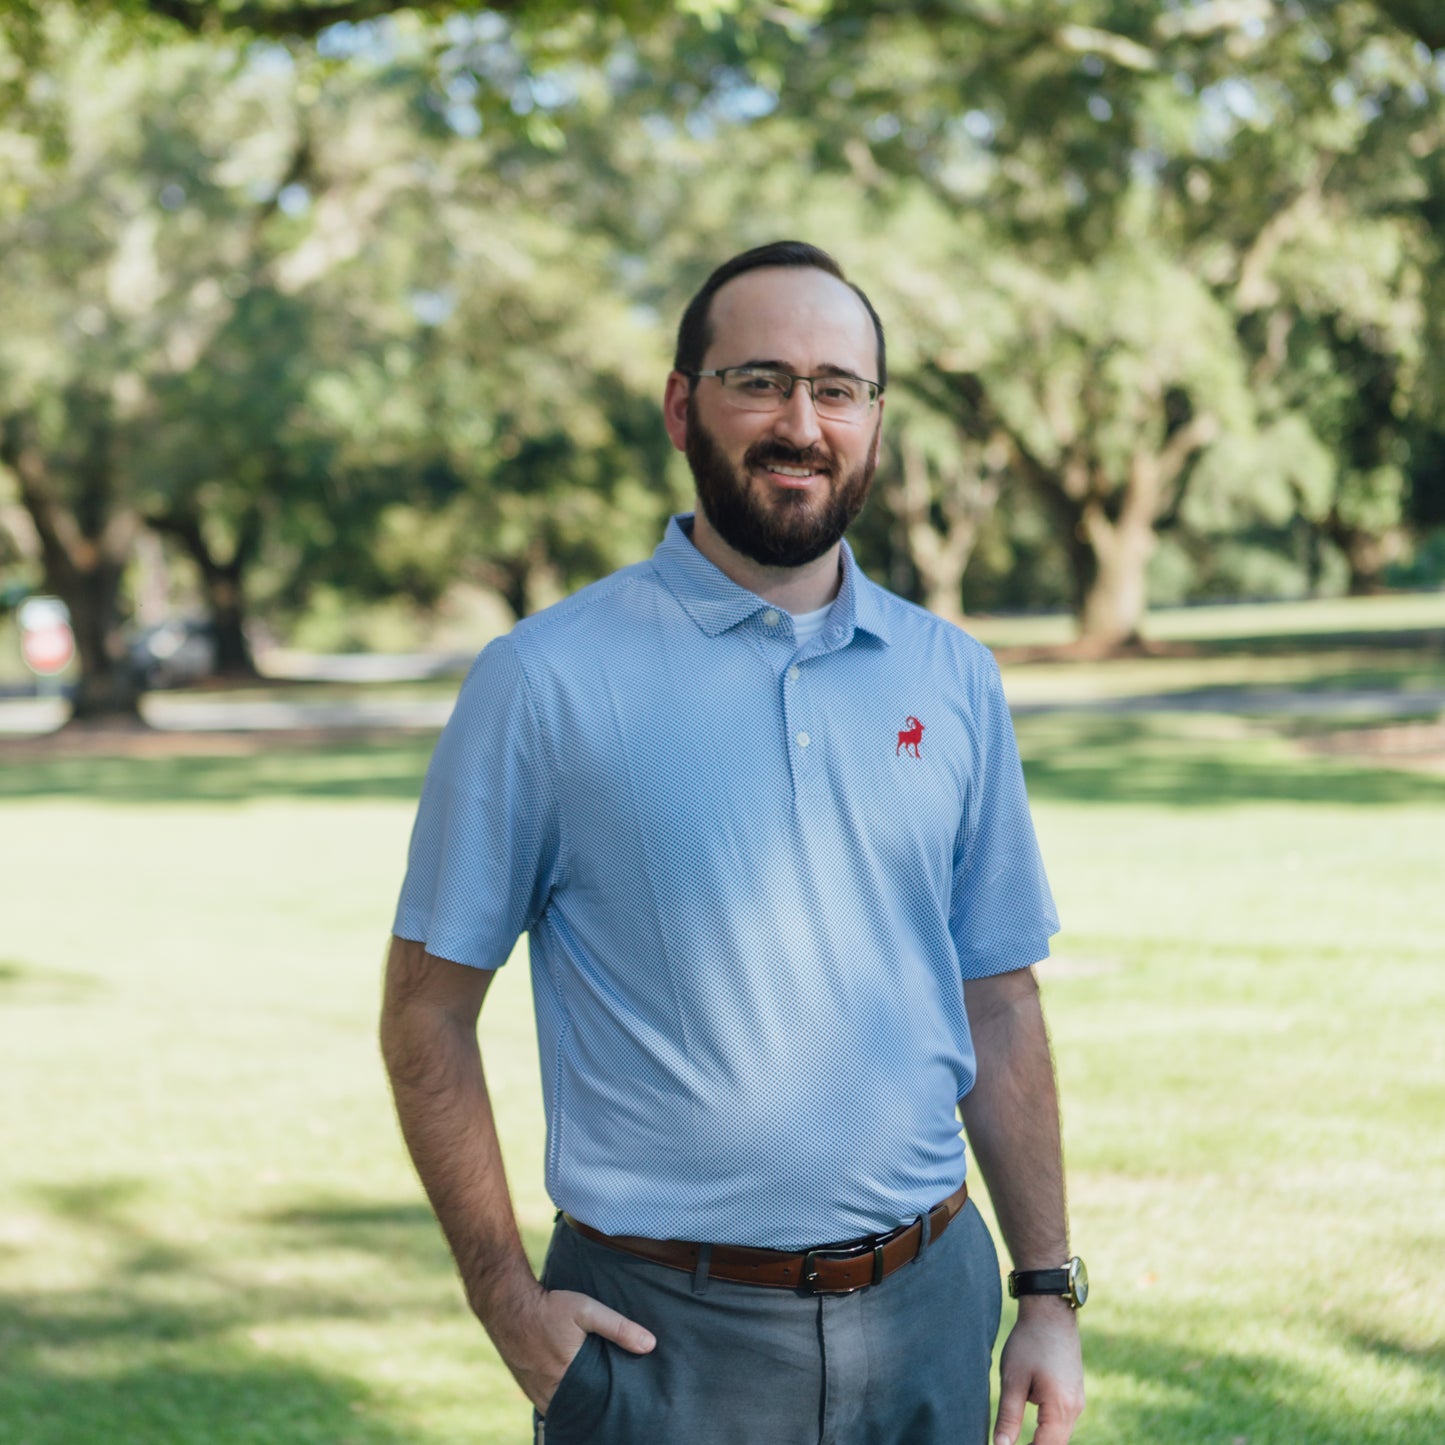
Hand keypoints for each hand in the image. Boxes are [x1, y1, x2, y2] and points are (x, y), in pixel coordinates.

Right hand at [488, 1278, 655, 1414]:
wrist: (508, 1304)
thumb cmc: (549, 1306)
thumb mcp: (587, 1310)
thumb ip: (619, 1327)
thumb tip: (650, 1345)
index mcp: (567, 1378)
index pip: (595, 1405)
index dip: (608, 1407)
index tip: (624, 1404)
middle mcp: (549, 1391)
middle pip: (578, 1409)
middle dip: (594, 1408)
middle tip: (612, 1403)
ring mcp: (535, 1391)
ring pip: (562, 1408)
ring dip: (576, 1404)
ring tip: (595, 1398)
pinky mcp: (527, 1386)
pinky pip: (547, 1402)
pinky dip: (561, 1400)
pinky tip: (573, 1392)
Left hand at [992, 1298, 1083, 1444]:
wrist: (1050, 1311)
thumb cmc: (1029, 1342)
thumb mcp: (1013, 1379)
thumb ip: (1008, 1416)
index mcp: (1060, 1407)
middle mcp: (1075, 1408)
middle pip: (1055, 1444)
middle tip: (1008, 1443)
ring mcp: (1077, 1400)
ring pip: (1059, 1433)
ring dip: (1040, 1438)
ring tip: (1016, 1436)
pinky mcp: (1074, 1392)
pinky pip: (1062, 1420)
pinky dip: (1047, 1426)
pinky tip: (1029, 1417)